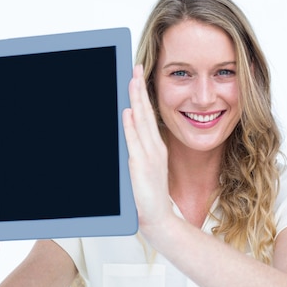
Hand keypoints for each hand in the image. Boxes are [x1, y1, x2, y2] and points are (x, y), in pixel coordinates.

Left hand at [122, 65, 172, 234]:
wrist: (159, 217)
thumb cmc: (149, 193)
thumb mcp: (145, 165)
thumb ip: (137, 143)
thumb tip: (128, 120)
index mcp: (156, 146)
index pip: (148, 114)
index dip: (142, 93)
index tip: (137, 76)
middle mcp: (154, 147)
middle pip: (145, 112)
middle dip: (140, 89)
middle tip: (136, 69)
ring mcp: (149, 155)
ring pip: (141, 122)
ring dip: (136, 101)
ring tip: (132, 81)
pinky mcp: (140, 166)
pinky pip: (135, 142)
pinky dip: (131, 127)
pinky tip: (127, 113)